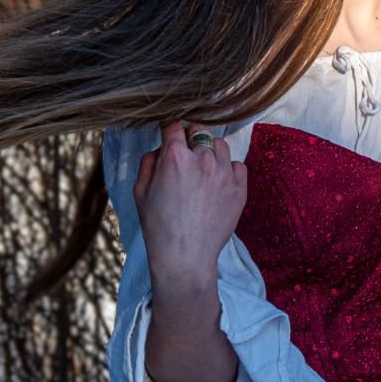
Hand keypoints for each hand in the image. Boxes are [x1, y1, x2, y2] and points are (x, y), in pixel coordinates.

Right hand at [136, 121, 246, 291]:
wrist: (185, 255)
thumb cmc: (158, 225)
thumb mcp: (140, 190)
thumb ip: (150, 161)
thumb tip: (162, 147)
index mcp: (175, 157)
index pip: (175, 127)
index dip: (171, 133)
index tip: (171, 140)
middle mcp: (202, 159)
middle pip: (200, 132)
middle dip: (192, 138)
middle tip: (186, 156)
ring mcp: (224, 173)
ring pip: (220, 145)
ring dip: (211, 152)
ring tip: (202, 171)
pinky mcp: (240, 187)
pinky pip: (237, 165)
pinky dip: (227, 170)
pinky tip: (217, 185)